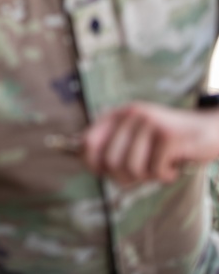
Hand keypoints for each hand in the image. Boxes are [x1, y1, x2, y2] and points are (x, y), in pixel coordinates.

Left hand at [82, 101, 218, 185]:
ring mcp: (150, 123)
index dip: (93, 164)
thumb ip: (114, 147)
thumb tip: (86, 163)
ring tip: (160, 168)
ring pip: (131, 168)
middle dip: (125, 176)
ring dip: (148, 177)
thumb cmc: (171, 141)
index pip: (87, 142)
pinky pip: (156, 171)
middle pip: (109, 161)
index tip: (107, 173)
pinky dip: (166, 176)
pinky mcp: (170, 136)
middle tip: (144, 174)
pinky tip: (175, 167)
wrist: (214, 129)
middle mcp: (131, 114)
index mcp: (119, 114)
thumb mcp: (138, 138)